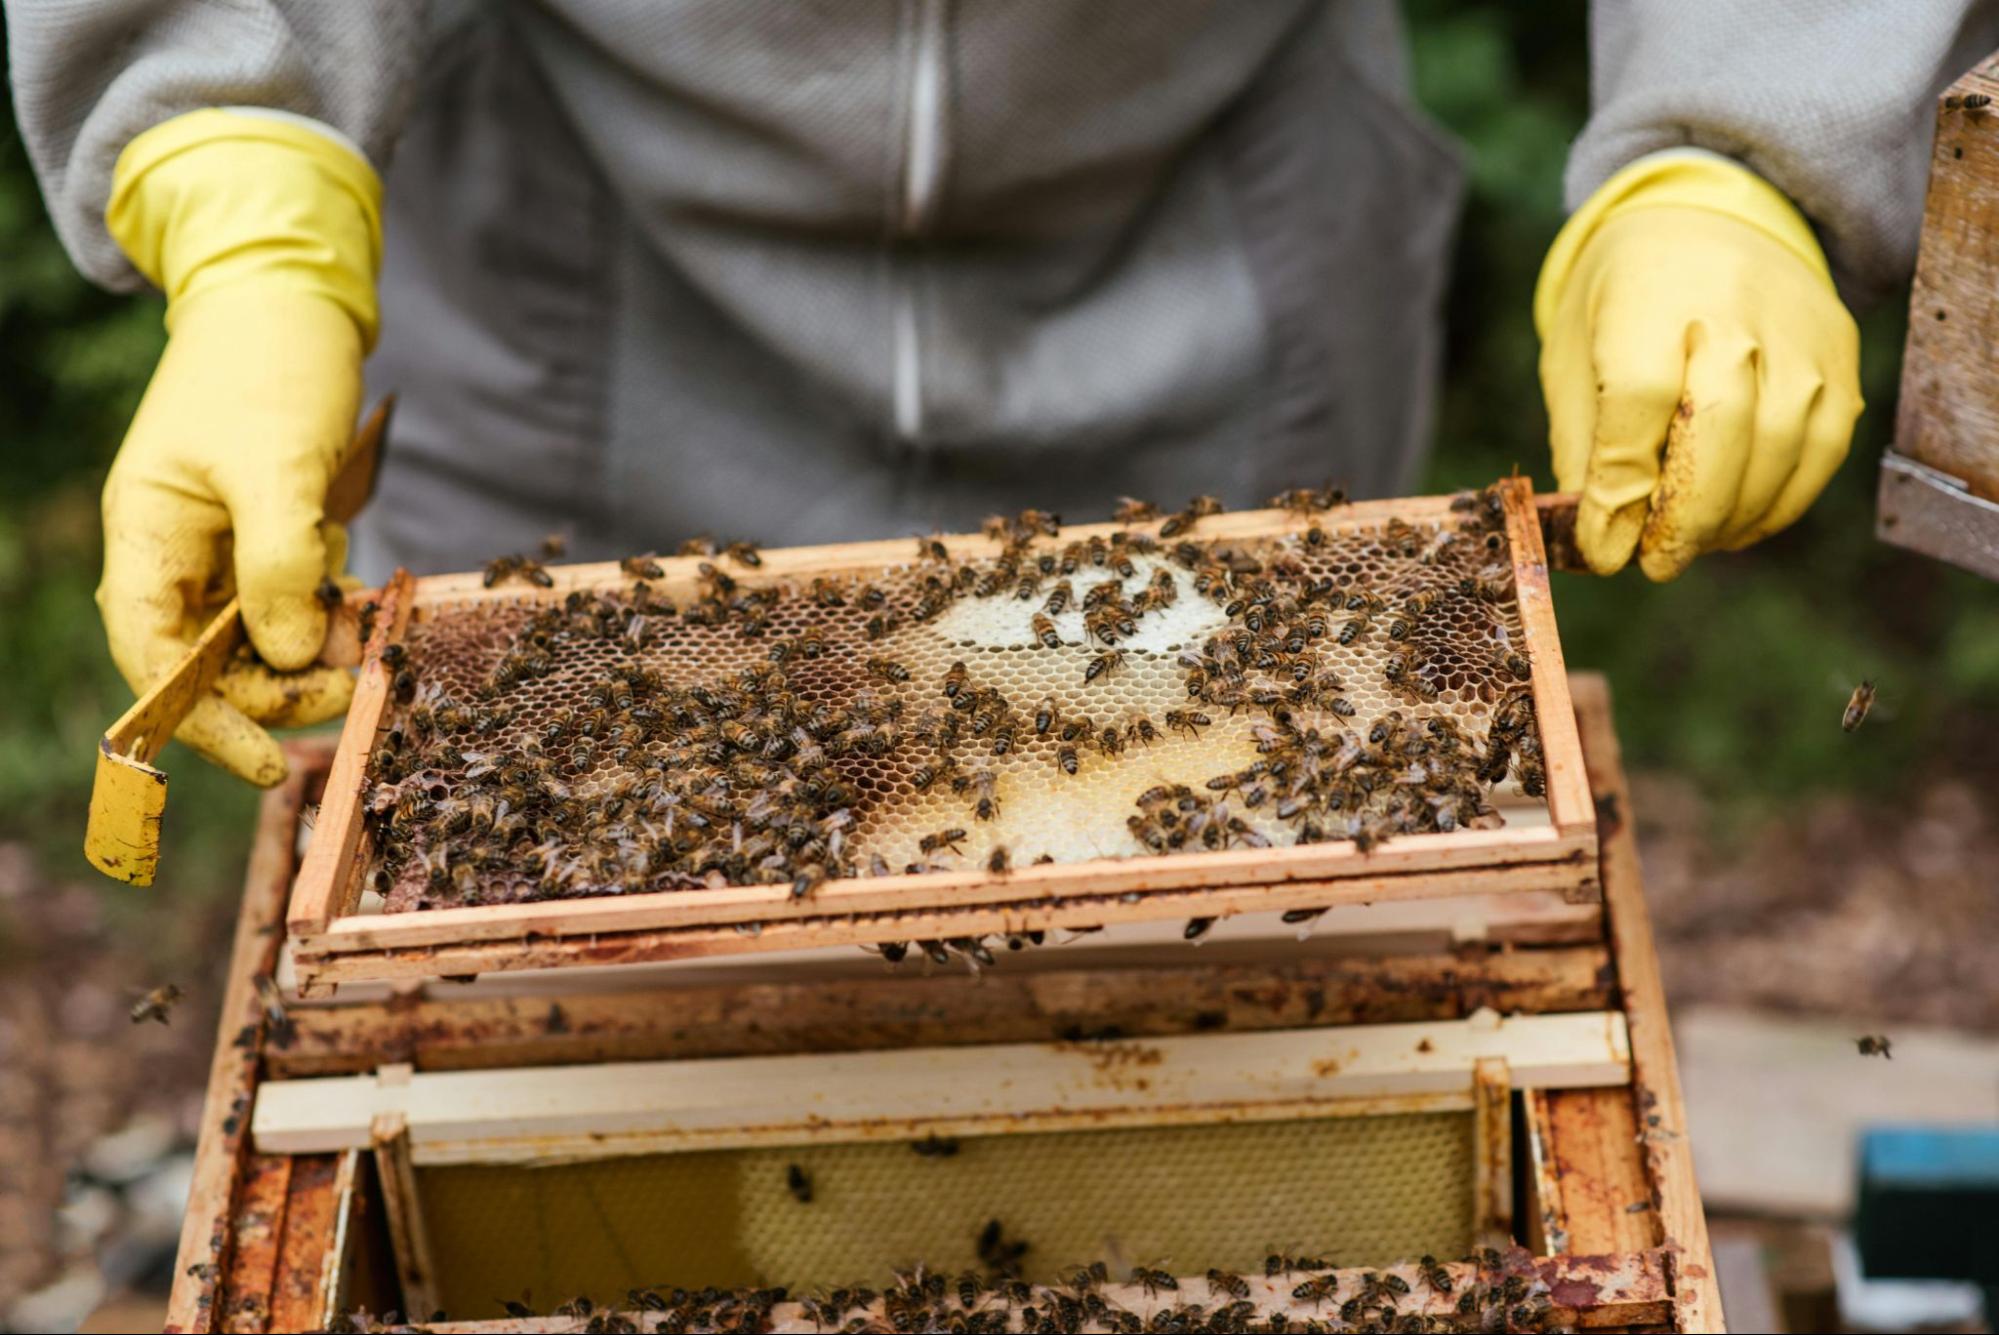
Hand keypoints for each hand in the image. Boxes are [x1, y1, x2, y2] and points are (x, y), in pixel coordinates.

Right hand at [98, 288, 362, 784]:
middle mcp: (175, 552)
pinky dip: (326, 612)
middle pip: (210, 663)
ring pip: (258, 639)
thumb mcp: (277, 465)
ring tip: (363, 632)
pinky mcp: (269, 536)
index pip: (153, 657)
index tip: (269, 761)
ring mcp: (222, 546)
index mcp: (147, 535)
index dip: (203, 721)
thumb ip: (278, 562)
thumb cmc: (270, 368)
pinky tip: (358, 593)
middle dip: (278, 688)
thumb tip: (287, 656)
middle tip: (352, 682)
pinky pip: (292, 602)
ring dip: (310, 652)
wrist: (291, 300)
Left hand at [1537, 152, 1863, 579]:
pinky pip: (1823, 446)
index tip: (1606, 548)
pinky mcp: (1839, 353)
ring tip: (1692, 545)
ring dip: (1734, 517)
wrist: (1707, 219)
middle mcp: (1733, 311)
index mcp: (1648, 300)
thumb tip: (1600, 537)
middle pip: (1720, 428)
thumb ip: (1587, 443)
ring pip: (1781, 446)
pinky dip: (1782, 501)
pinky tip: (1739, 524)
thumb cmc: (1623, 303)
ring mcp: (1797, 332)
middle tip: (1655, 563)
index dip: (1623, 487)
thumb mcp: (1576, 355)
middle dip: (1685, 516)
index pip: (1639, 400)